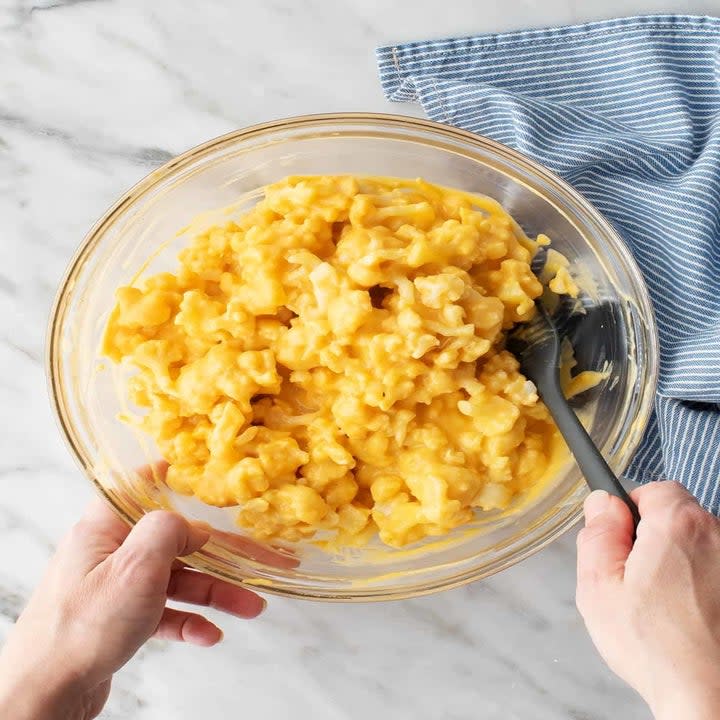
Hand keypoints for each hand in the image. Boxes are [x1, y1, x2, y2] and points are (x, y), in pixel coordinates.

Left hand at [0, 498, 265, 719]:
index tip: (215, 479)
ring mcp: (117, 586)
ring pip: (178, 579)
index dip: (180, 477)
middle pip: (178, 542)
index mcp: (107, 524)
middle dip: (223, 555)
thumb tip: (195, 526)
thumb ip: (170, 532)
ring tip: (252, 607)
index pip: (145, 484)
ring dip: (216, 592)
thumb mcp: (135, 567)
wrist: (44, 695)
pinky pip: (166, 611)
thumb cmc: (82, 627)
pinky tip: (210, 634)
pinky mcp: (121, 619)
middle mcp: (112, 550)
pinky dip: (190, 620)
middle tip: (263, 559)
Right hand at [576, 481, 719, 719]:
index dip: (632, 513)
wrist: (710, 698)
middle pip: (679, 517)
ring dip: (680, 564)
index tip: (623, 543)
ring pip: (699, 547)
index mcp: (678, 525)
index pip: (655, 490)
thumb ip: (597, 533)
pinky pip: (715, 572)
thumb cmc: (656, 647)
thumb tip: (602, 502)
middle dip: (655, 539)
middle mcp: (717, 536)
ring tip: (664, 606)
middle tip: (636, 581)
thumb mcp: (599, 585)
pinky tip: (688, 618)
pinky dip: (701, 586)